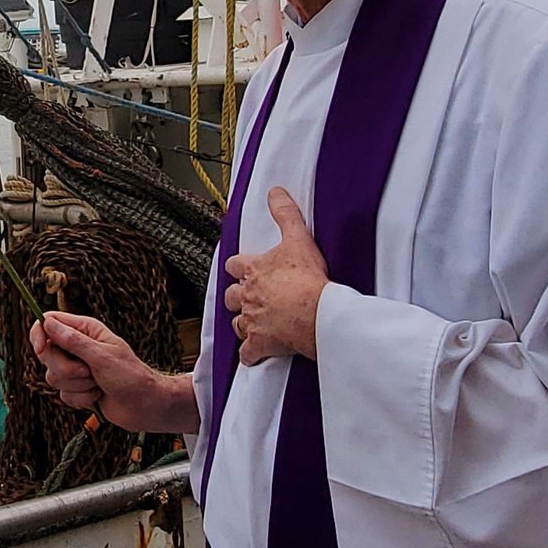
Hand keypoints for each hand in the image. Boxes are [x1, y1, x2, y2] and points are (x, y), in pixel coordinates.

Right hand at [27, 311, 173, 431]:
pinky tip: (97, 396)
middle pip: (47, 353)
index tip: (41, 350)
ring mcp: (76, 369)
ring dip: (76, 385)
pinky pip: (63, 394)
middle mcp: (77, 347)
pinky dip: (80, 399)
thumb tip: (49, 323)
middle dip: (64, 368)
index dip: (40, 335)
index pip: (49, 322)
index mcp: (85, 330)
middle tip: (86, 372)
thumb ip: (73, 341)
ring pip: (53, 376)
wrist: (145, 406)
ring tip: (97, 384)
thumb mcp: (103, 356)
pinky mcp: (77, 388)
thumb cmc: (132, 377)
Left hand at [222, 187, 330, 364]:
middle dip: (237, 296)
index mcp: (253, 271)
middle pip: (231, 296)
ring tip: (253, 323)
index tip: (242, 269)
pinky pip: (247, 353)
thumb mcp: (297, 238)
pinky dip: (250, 354)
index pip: (234, 266)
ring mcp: (252, 321)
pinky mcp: (260, 344)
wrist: (316, 312)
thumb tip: (275, 192)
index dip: (238, 268)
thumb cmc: (307, 278)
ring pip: (237, 324)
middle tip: (247, 298)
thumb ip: (285, 214)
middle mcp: (247, 296)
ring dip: (243, 323)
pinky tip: (255, 354)